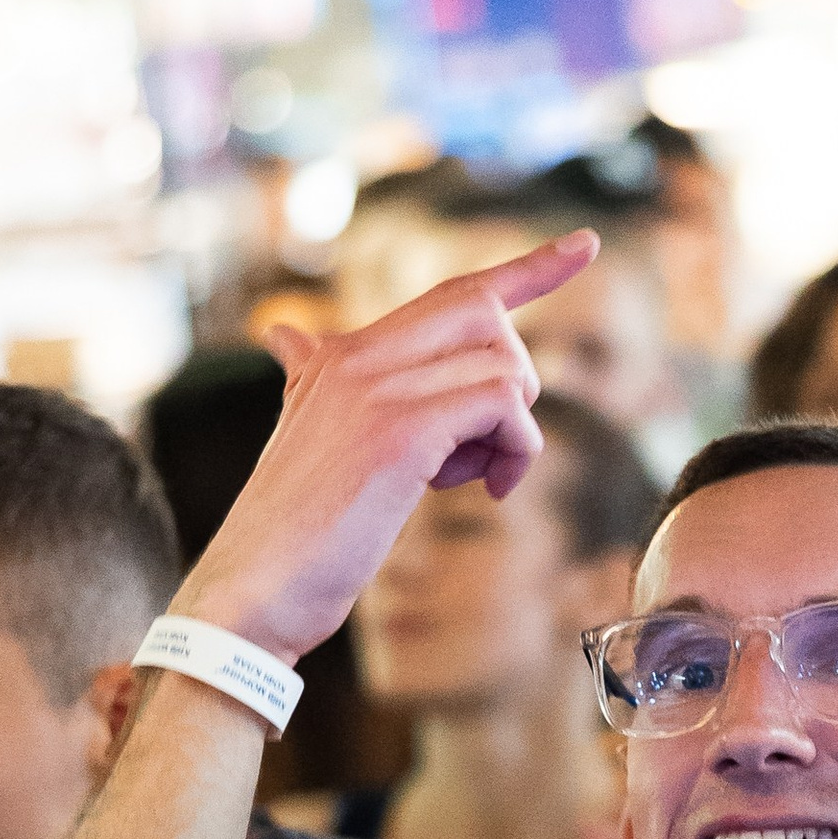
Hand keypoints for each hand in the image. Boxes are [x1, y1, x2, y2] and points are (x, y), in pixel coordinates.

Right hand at [179, 231, 596, 665]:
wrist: (251, 593)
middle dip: (512, 377)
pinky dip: (516, 451)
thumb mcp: (303, 442)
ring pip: (503, 365)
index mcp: (339, 358)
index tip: (586, 245)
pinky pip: (502, 405)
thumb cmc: (290, 535)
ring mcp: (374, 388)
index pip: (450, 292)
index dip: (528, 268)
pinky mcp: (398, 430)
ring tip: (466, 479)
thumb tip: (285, 336)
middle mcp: (354, 357)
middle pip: (485, 312)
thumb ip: (309, 380)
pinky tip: (489, 491)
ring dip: (508, 433)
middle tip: (484, 445)